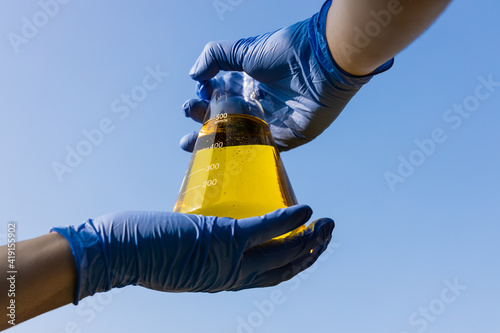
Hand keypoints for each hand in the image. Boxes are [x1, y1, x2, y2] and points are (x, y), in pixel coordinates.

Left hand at [51, 205, 333, 303]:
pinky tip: (307, 210)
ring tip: (327, 224)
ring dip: (310, 238)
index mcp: (223, 280)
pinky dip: (288, 220)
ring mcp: (230, 258)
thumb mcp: (179, 257)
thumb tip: (205, 229)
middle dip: (311, 253)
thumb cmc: (141, 251)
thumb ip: (199, 248)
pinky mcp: (224, 238)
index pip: (270, 278)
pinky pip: (266, 229)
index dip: (294, 266)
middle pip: (284, 268)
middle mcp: (232, 276)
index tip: (308, 249)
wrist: (118, 254)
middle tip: (327, 234)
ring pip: (282, 252)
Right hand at [181, 0, 392, 151]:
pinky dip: (236, 154)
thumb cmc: (286, 53)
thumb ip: (216, 57)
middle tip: (191, 117)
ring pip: (234, 137)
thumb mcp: (244, 49)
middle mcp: (255, 103)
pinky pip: (255, 150)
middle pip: (222, 118)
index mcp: (247, 83)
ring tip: (189, 144)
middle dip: (201, 120)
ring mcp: (268, 123)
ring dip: (211, 142)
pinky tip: (218, 156)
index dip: (202, 98)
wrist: (323, 64)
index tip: (194, 98)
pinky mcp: (281, 139)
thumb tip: (194, 74)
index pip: (217, 95)